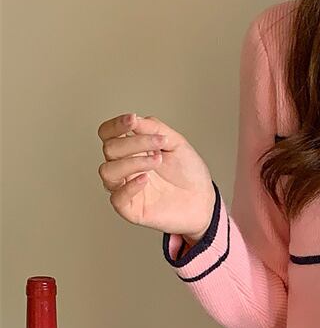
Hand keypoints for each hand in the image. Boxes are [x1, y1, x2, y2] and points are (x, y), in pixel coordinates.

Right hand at [97, 112, 215, 242]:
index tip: (132, 119)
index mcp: (131, 149)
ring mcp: (125, 188)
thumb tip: (134, 119)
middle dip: (135, 143)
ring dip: (132, 162)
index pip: (108, 134)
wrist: (204, 200)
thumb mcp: (176, 143)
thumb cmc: (189, 173)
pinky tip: (146, 179)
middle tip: (160, 145)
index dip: (115, 125)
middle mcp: (124, 167)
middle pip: (110, 149)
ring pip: (108, 171)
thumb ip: (154, 129)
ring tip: (157, 161)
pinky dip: (129, 187)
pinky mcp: (130, 209)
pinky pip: (117, 198)